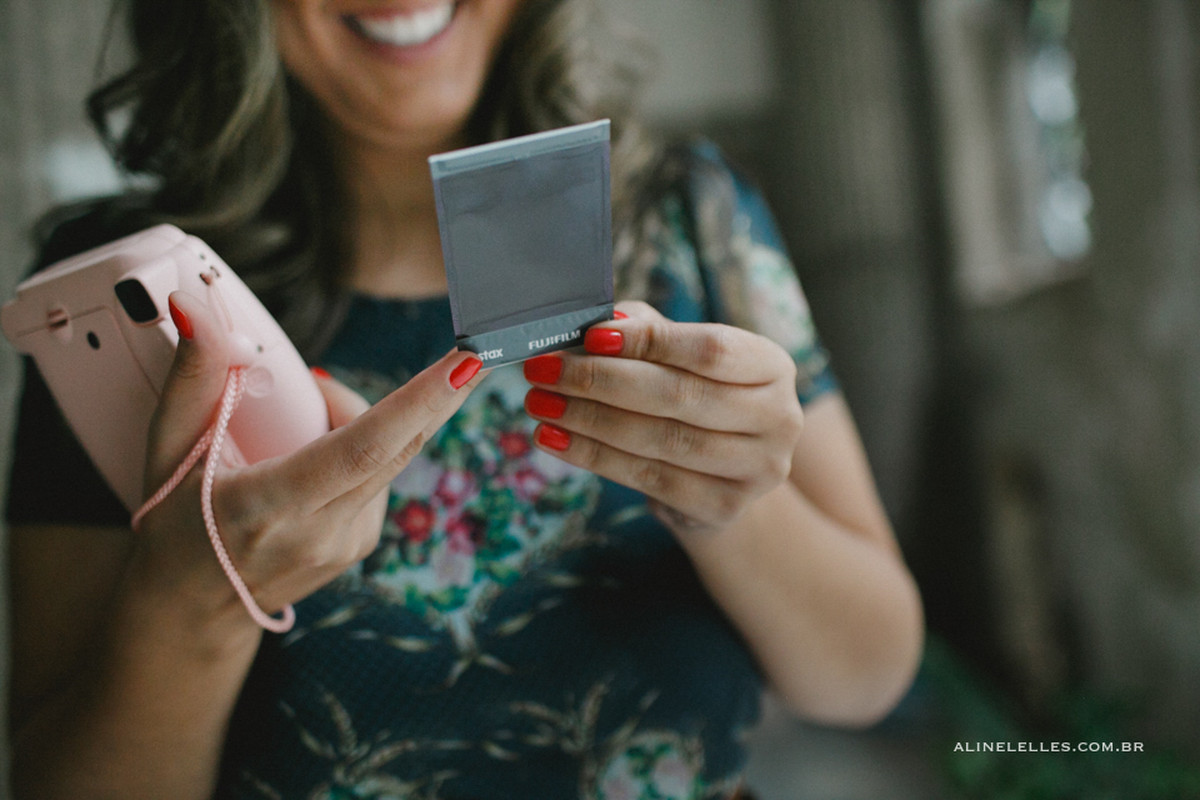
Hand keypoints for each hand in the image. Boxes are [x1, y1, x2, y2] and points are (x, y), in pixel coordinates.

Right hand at [131, 291, 484, 629]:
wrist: (192, 608)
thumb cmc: (175, 523)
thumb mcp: (168, 449)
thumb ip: (191, 375)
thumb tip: (197, 305)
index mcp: (273, 507)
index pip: (363, 448)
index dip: (418, 403)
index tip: (466, 364)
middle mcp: (323, 533)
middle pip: (400, 447)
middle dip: (443, 393)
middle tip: (469, 347)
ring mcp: (350, 544)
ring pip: (392, 455)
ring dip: (373, 414)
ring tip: (311, 406)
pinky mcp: (363, 545)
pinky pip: (382, 474)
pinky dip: (367, 444)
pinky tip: (324, 442)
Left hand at [523, 301, 803, 535]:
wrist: (722, 475)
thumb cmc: (694, 397)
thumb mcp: (681, 357)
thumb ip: (647, 332)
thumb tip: (597, 325)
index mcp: (773, 366)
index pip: (711, 349)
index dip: (648, 342)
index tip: (589, 337)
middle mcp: (778, 418)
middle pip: (679, 395)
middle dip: (601, 380)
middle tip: (544, 370)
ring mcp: (758, 469)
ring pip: (660, 439)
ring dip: (589, 419)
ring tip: (540, 403)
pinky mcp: (725, 506)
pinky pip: (650, 479)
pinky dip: (595, 457)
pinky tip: (556, 440)